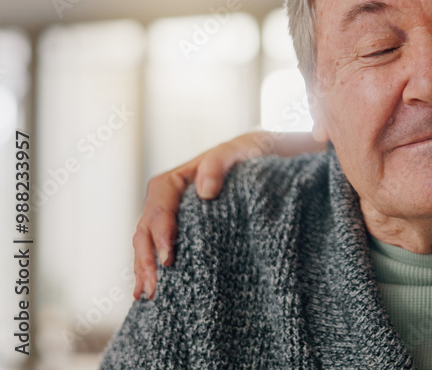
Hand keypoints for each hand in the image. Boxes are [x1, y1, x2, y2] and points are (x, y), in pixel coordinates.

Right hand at [132, 131, 322, 298]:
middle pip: (147, 226)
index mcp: (180, 178)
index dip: (159, 228)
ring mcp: (178, 218)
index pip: (160, 201)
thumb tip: (205, 191)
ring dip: (144, 268)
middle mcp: (173, 199)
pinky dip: (154, 269)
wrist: (272, 160)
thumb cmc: (255, 154)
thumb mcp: (243, 149)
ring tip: (146, 296)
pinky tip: (152, 292)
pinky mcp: (189, 233)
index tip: (170, 256)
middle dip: (146, 257)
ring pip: (149, 242)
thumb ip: (221, 162)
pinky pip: (164, 250)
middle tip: (154, 287)